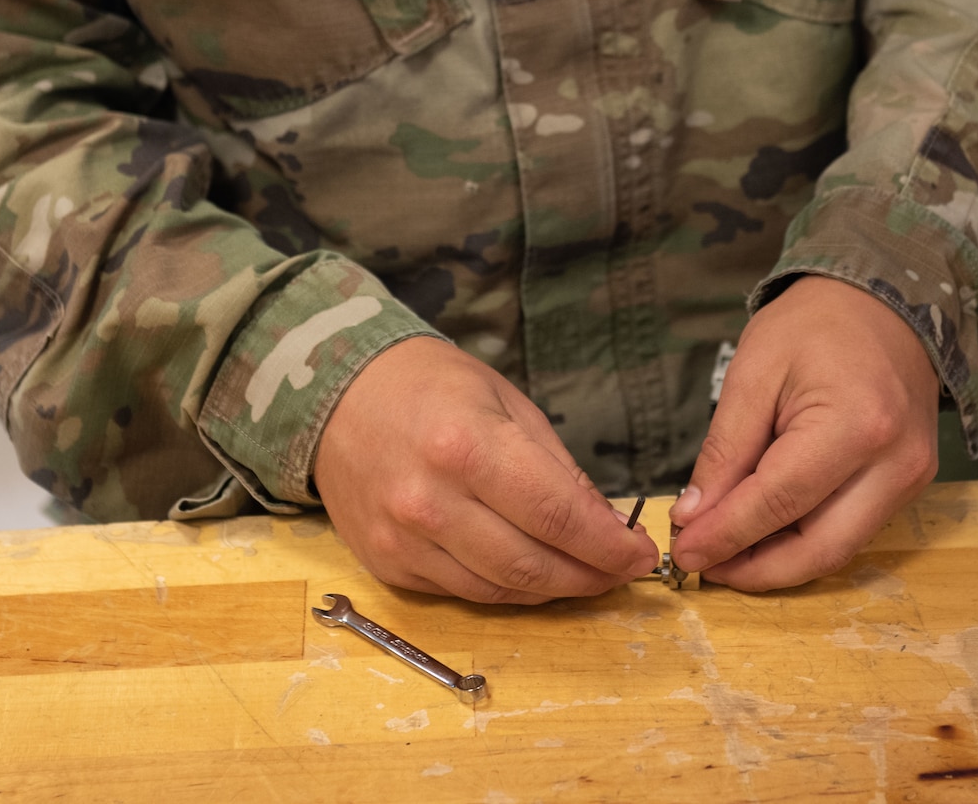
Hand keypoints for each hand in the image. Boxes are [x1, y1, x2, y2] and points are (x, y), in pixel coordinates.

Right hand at [314, 336, 660, 603]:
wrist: (338, 395)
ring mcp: (403, 538)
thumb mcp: (505, 402)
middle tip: (620, 573)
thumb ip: (555, 467)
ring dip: (552, 590)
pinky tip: (531, 573)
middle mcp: (430, 500)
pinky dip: (506, 588)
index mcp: (466, 446)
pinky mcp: (387, 564)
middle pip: (531, 564)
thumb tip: (604, 525)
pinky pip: (462, 591)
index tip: (640, 554)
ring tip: (585, 576)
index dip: (607, 546)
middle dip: (589, 576)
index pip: (557, 516)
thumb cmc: (430, 387)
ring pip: (499, 589)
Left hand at [668, 276, 940, 590]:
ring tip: (726, 551)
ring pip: (838, 551)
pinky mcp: (910, 484)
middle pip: (818, 549)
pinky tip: (765, 531)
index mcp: (855, 426)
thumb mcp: (753, 373)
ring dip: (778, 562)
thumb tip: (695, 516)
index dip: (726, 536)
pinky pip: (853, 531)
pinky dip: (804, 540)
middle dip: (754, 569)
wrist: (883, 301)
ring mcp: (911, 479)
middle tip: (704, 565)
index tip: (683, 554)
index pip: (778, 503)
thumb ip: (725, 451)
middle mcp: (894, 464)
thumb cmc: (815, 325)